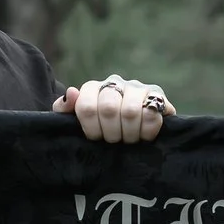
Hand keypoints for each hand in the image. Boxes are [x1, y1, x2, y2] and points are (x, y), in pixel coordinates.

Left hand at [55, 74, 172, 142]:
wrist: (132, 131)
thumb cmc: (98, 129)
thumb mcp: (75, 123)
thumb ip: (64, 110)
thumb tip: (72, 93)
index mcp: (93, 88)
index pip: (86, 106)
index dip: (91, 129)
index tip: (95, 138)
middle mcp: (115, 82)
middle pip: (109, 109)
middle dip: (111, 133)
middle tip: (114, 141)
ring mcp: (138, 88)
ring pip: (131, 111)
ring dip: (129, 134)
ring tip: (129, 139)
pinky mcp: (158, 96)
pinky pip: (153, 113)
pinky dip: (147, 131)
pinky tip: (144, 136)